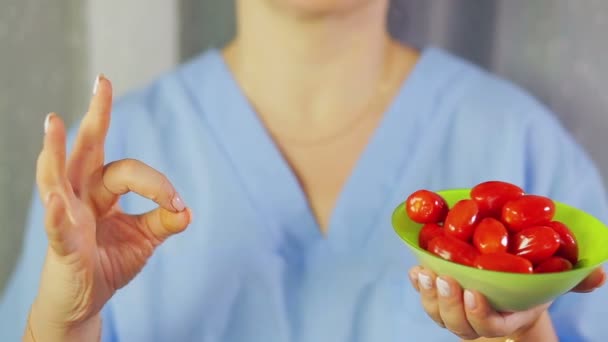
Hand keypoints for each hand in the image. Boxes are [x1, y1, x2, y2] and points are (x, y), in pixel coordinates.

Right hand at [29, 75, 191, 337]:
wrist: (86, 301)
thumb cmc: (109, 262)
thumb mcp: (145, 239)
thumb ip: (164, 221)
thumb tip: (187, 210)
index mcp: (102, 191)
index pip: (130, 172)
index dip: (158, 185)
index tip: (179, 206)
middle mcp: (81, 195)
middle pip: (86, 149)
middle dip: (96, 116)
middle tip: (102, 80)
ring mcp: (66, 217)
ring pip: (58, 177)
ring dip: (55, 150)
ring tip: (52, 122)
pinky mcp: (61, 245)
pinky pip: (56, 226)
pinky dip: (55, 213)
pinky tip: (54, 199)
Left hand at [408, 266, 605, 339]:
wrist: (507, 280)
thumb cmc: (530, 282)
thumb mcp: (552, 279)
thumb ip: (572, 279)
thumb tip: (599, 274)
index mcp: (505, 319)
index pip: (491, 326)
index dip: (481, 315)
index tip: (474, 293)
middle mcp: (477, 320)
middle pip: (459, 323)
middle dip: (450, 303)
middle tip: (447, 278)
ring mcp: (454, 310)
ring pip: (438, 312)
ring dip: (430, 295)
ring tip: (427, 273)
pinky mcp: (438, 294)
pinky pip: (424, 295)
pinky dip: (419, 284)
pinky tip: (416, 271)